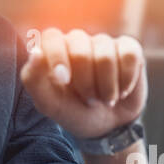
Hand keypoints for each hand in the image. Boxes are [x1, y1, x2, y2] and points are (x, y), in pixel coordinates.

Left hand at [20, 28, 146, 140]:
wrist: (107, 127)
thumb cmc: (73, 111)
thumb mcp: (49, 104)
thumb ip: (33, 79)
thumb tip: (36, 52)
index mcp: (55, 50)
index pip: (52, 36)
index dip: (58, 57)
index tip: (64, 80)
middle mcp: (78, 42)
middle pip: (80, 51)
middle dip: (85, 83)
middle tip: (87, 98)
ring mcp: (104, 43)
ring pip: (106, 56)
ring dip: (106, 87)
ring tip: (104, 98)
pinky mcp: (129, 49)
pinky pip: (129, 55)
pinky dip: (126, 80)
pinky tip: (122, 90)